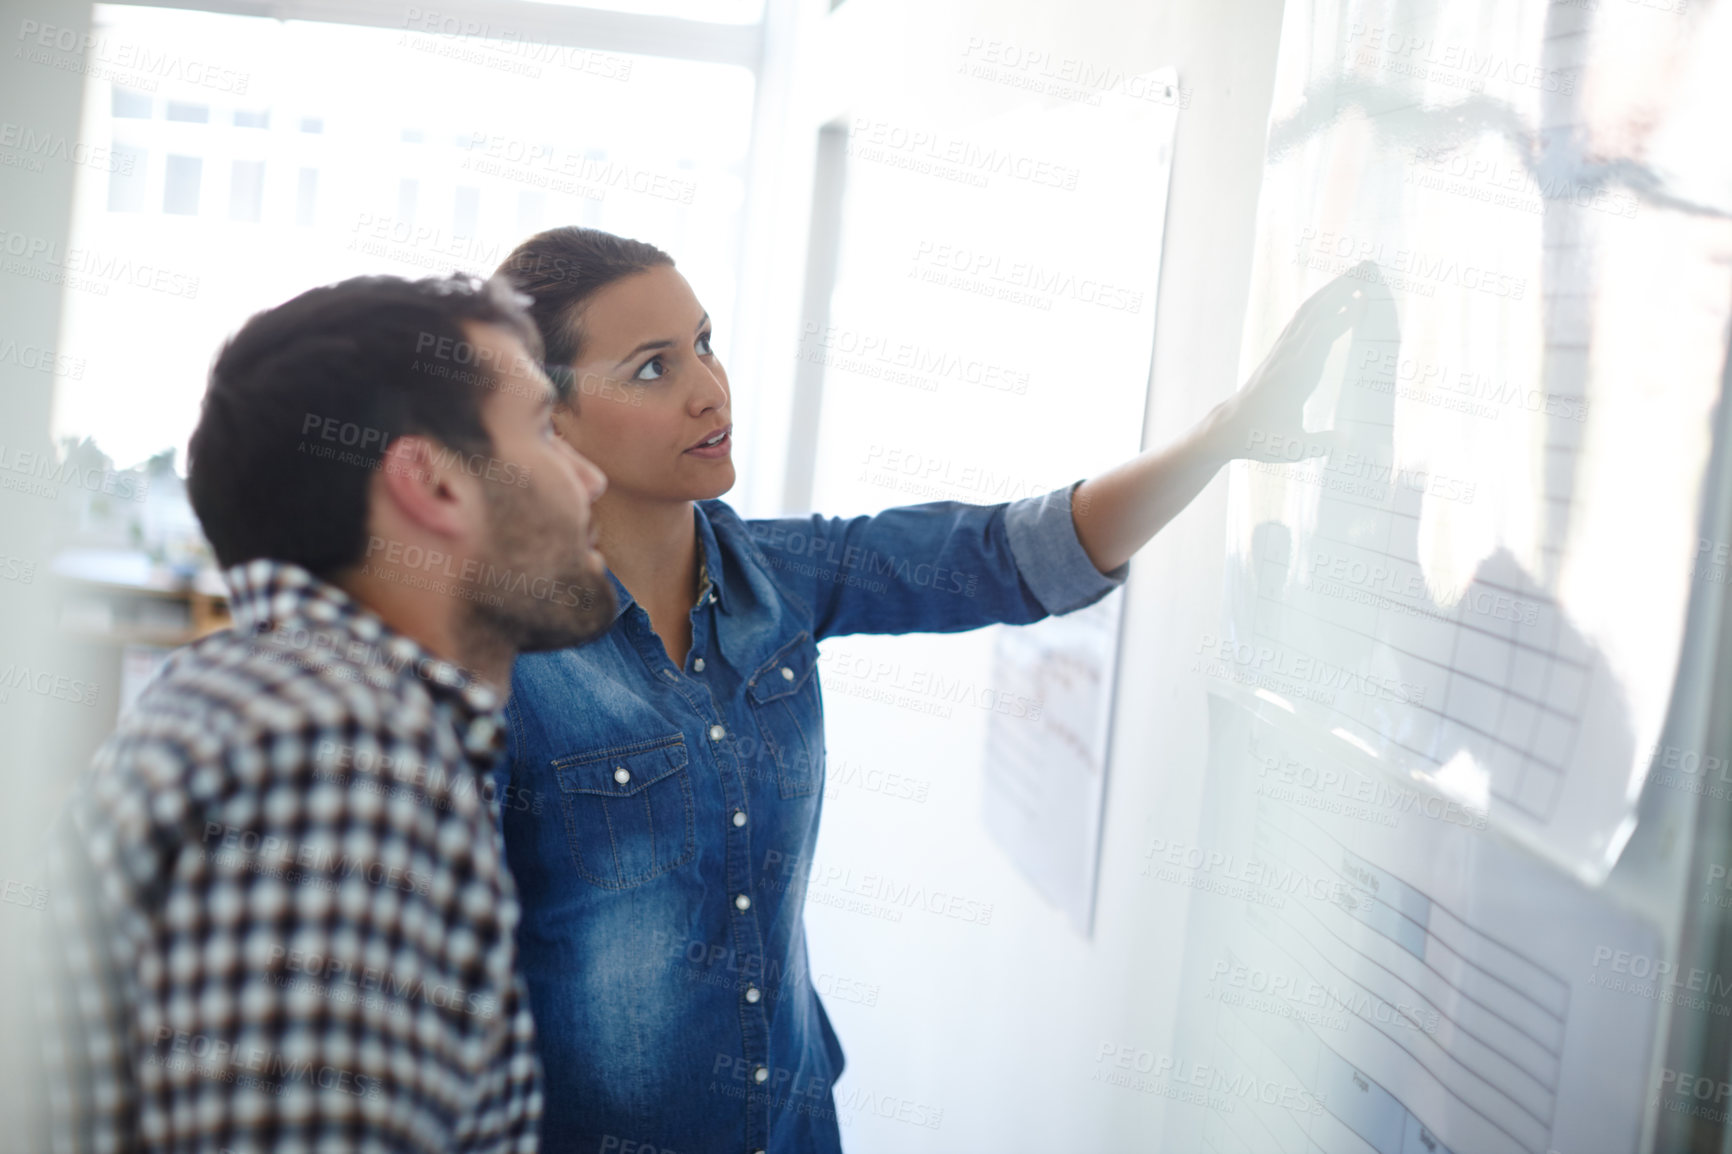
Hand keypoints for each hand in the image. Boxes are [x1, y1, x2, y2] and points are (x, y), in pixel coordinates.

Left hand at [1206, 260, 1384, 463]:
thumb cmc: (1260, 439)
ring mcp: (1282, 351)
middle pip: (1316, 313)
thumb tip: (1348, 442)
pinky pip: (1302, 321)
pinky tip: (1336, 298)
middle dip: (1341, 288)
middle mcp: (1288, 356)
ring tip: (1358, 274)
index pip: (1321, 338)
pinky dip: (1321, 305)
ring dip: (1332, 290)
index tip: (1365, 299)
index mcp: (1295, 376)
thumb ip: (1320, 444)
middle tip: (1368, 268)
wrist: (1228, 428)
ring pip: (1308, 312)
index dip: (1342, 318)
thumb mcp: (1291, 448)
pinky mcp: (1280, 351)